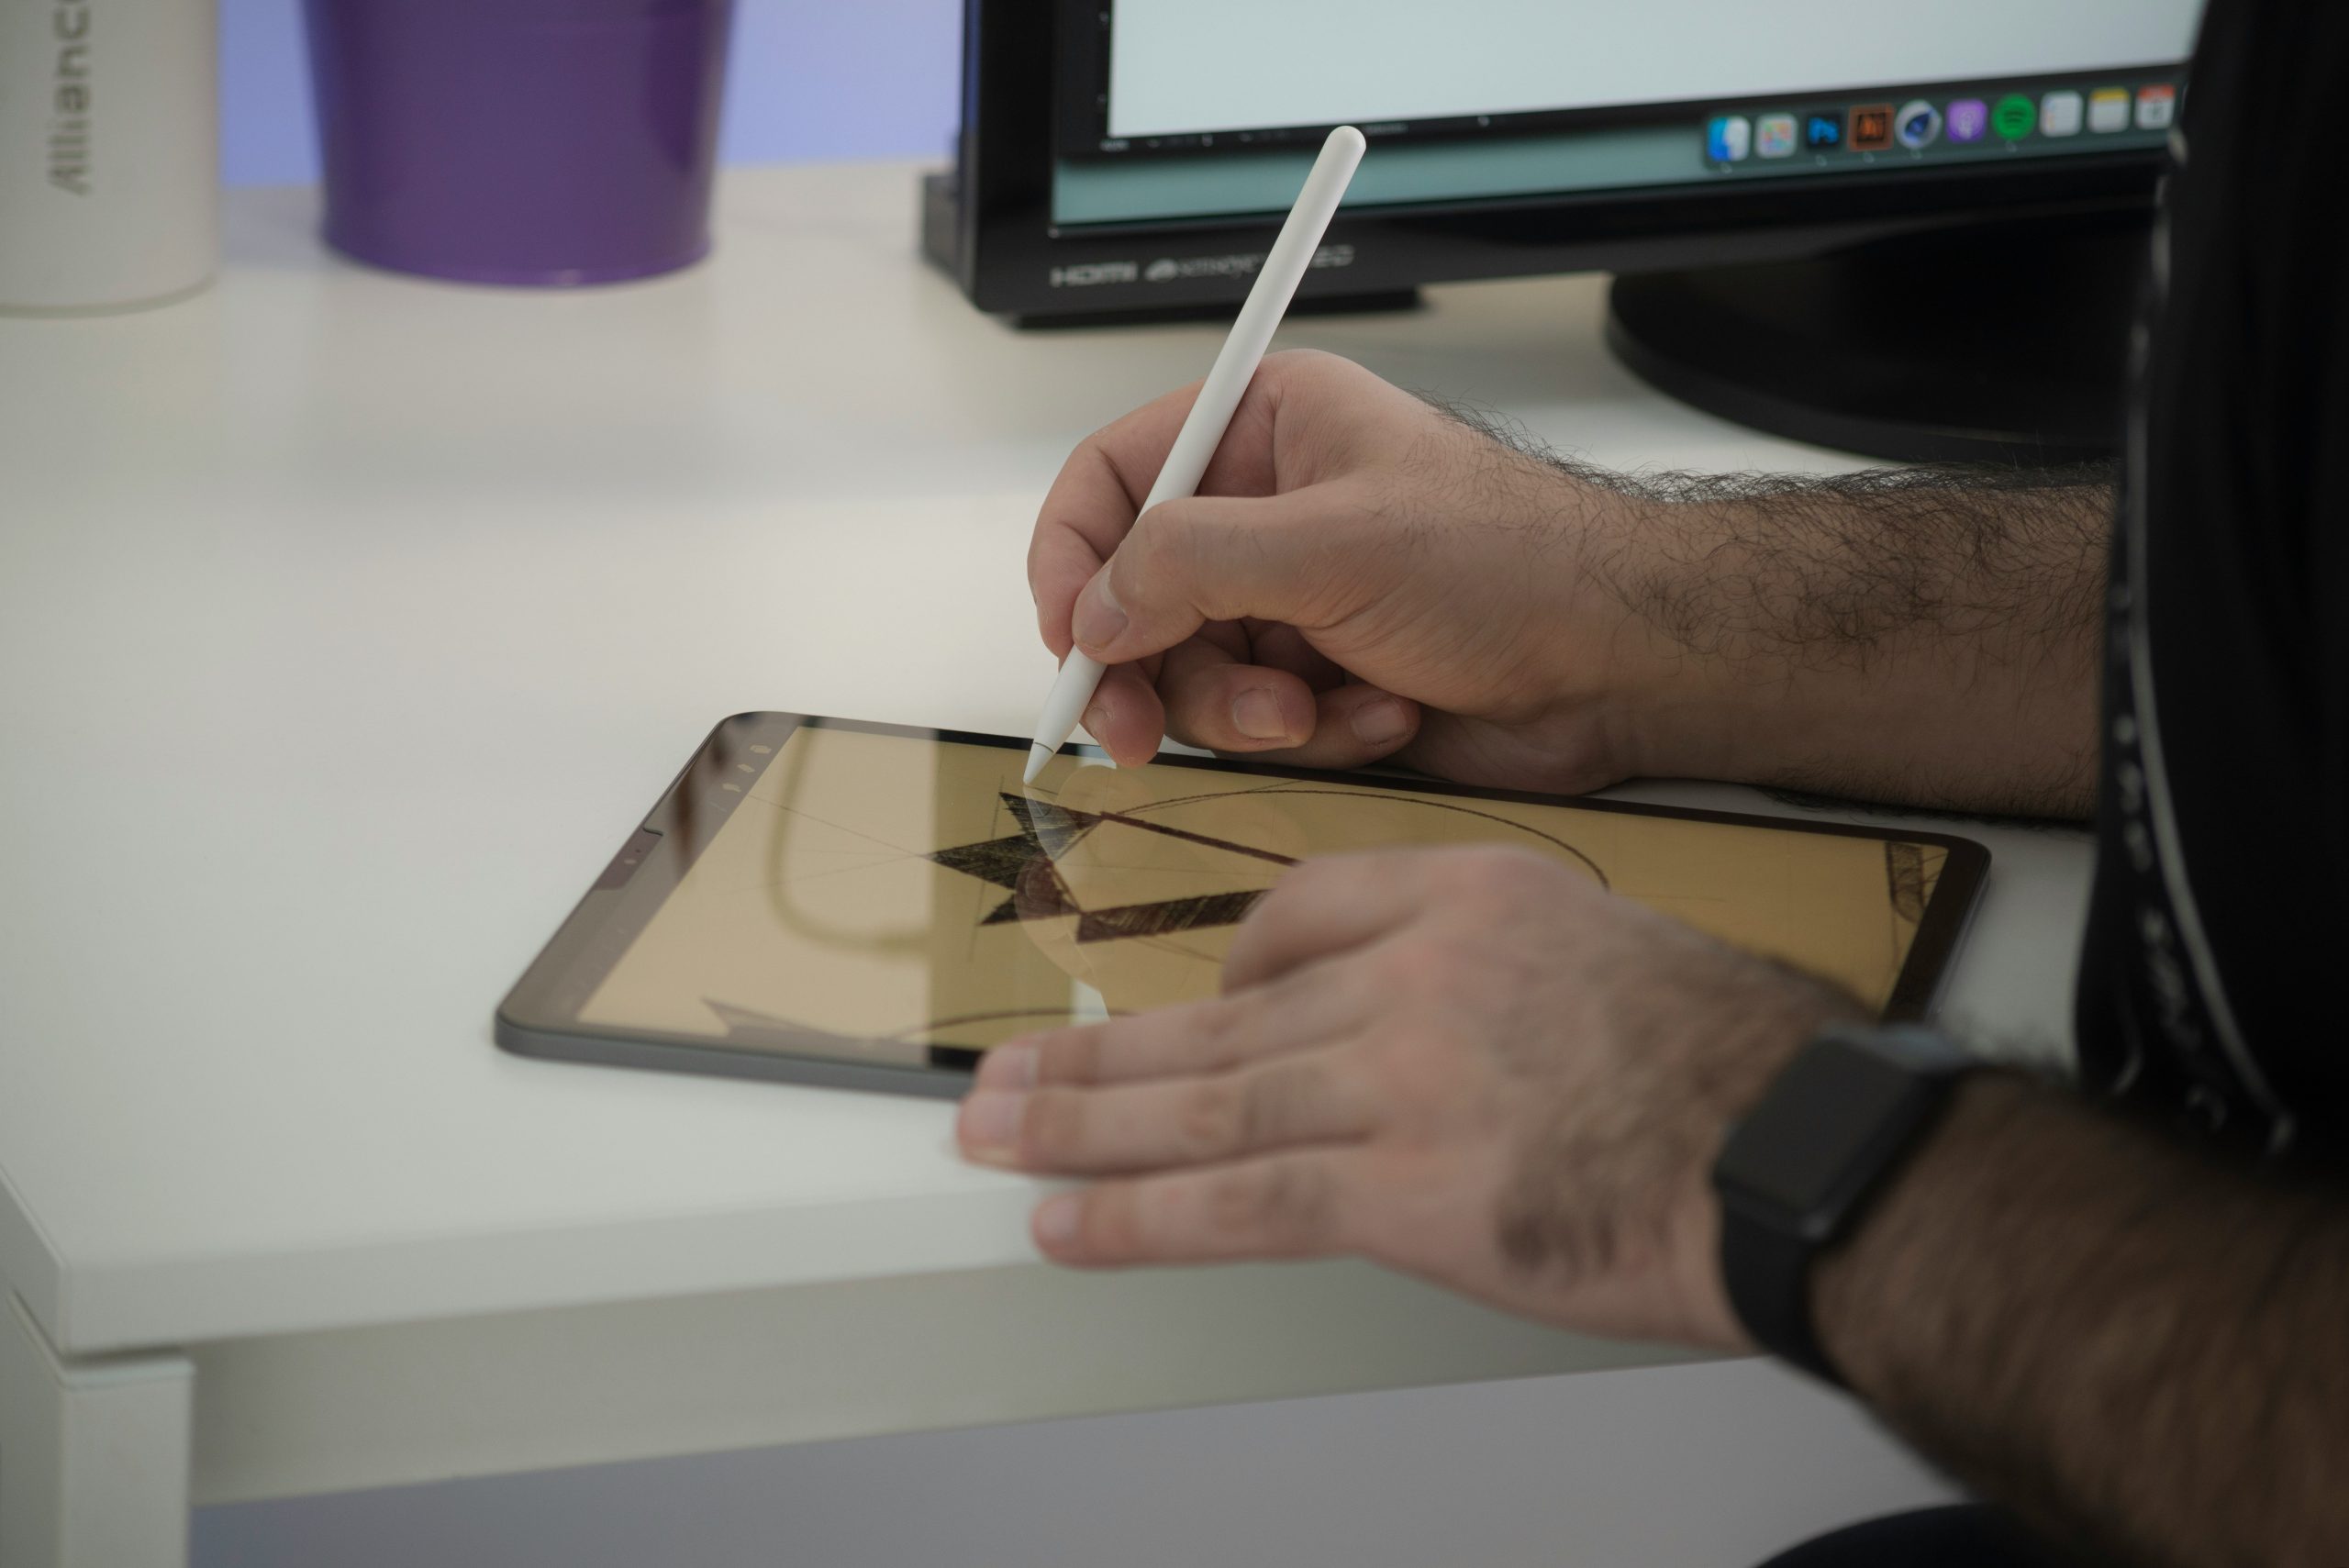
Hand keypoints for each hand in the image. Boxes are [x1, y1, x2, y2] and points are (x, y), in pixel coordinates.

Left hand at [954, 847, 1864, 1348]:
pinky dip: (1140, 1214)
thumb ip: (1486, 978)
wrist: (1803, 1159)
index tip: (1180, 1009)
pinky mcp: (1407, 1190)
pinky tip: (1070, 1223)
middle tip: (999, 1079)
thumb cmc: (1733, 1071)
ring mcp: (1403, 1078)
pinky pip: (1240, 1200)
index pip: (1294, 916)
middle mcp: (1415, 973)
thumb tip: (1413, 1037)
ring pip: (1206, 1100)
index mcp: (1466, 895)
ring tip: (995, 1139)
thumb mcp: (1608, 955)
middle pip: (1218, 1014)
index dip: (1221, 974)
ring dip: (1083, 1127)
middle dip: (1094, 1056)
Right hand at [1029, 350, 1669, 792]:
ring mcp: (1296, 600)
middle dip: (1151, 671)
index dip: (1073, 561)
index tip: (1068, 640)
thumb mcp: (1334, 544)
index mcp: (1266, 430)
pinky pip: (1259, 724)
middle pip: (1137, 598)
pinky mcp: (1324, 679)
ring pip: (1193, 676)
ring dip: (1247, 713)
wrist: (1622, 664)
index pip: (1115, 480)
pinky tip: (1384, 716)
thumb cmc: (1515, 564)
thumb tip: (1094, 609)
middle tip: (1139, 733)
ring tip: (1315, 713)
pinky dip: (1312, 735)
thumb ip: (1193, 566)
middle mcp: (1269, 511)